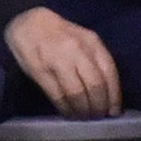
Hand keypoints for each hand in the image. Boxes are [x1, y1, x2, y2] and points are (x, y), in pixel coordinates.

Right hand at [4, 3, 120, 117]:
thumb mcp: (84, 40)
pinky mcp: (41, 72)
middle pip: (94, 86)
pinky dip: (66, 109)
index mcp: (91, 42)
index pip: (109, 73)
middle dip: (98, 106)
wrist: (27, 23)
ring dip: (82, 110)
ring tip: (84, 117)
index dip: (113, 96)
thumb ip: (96, 60)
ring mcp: (58, 61)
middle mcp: (77, 51)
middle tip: (97, 116)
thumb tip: (108, 93)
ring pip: (77, 94)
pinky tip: (69, 113)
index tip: (113, 111)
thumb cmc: (60, 34)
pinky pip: (58, 96)